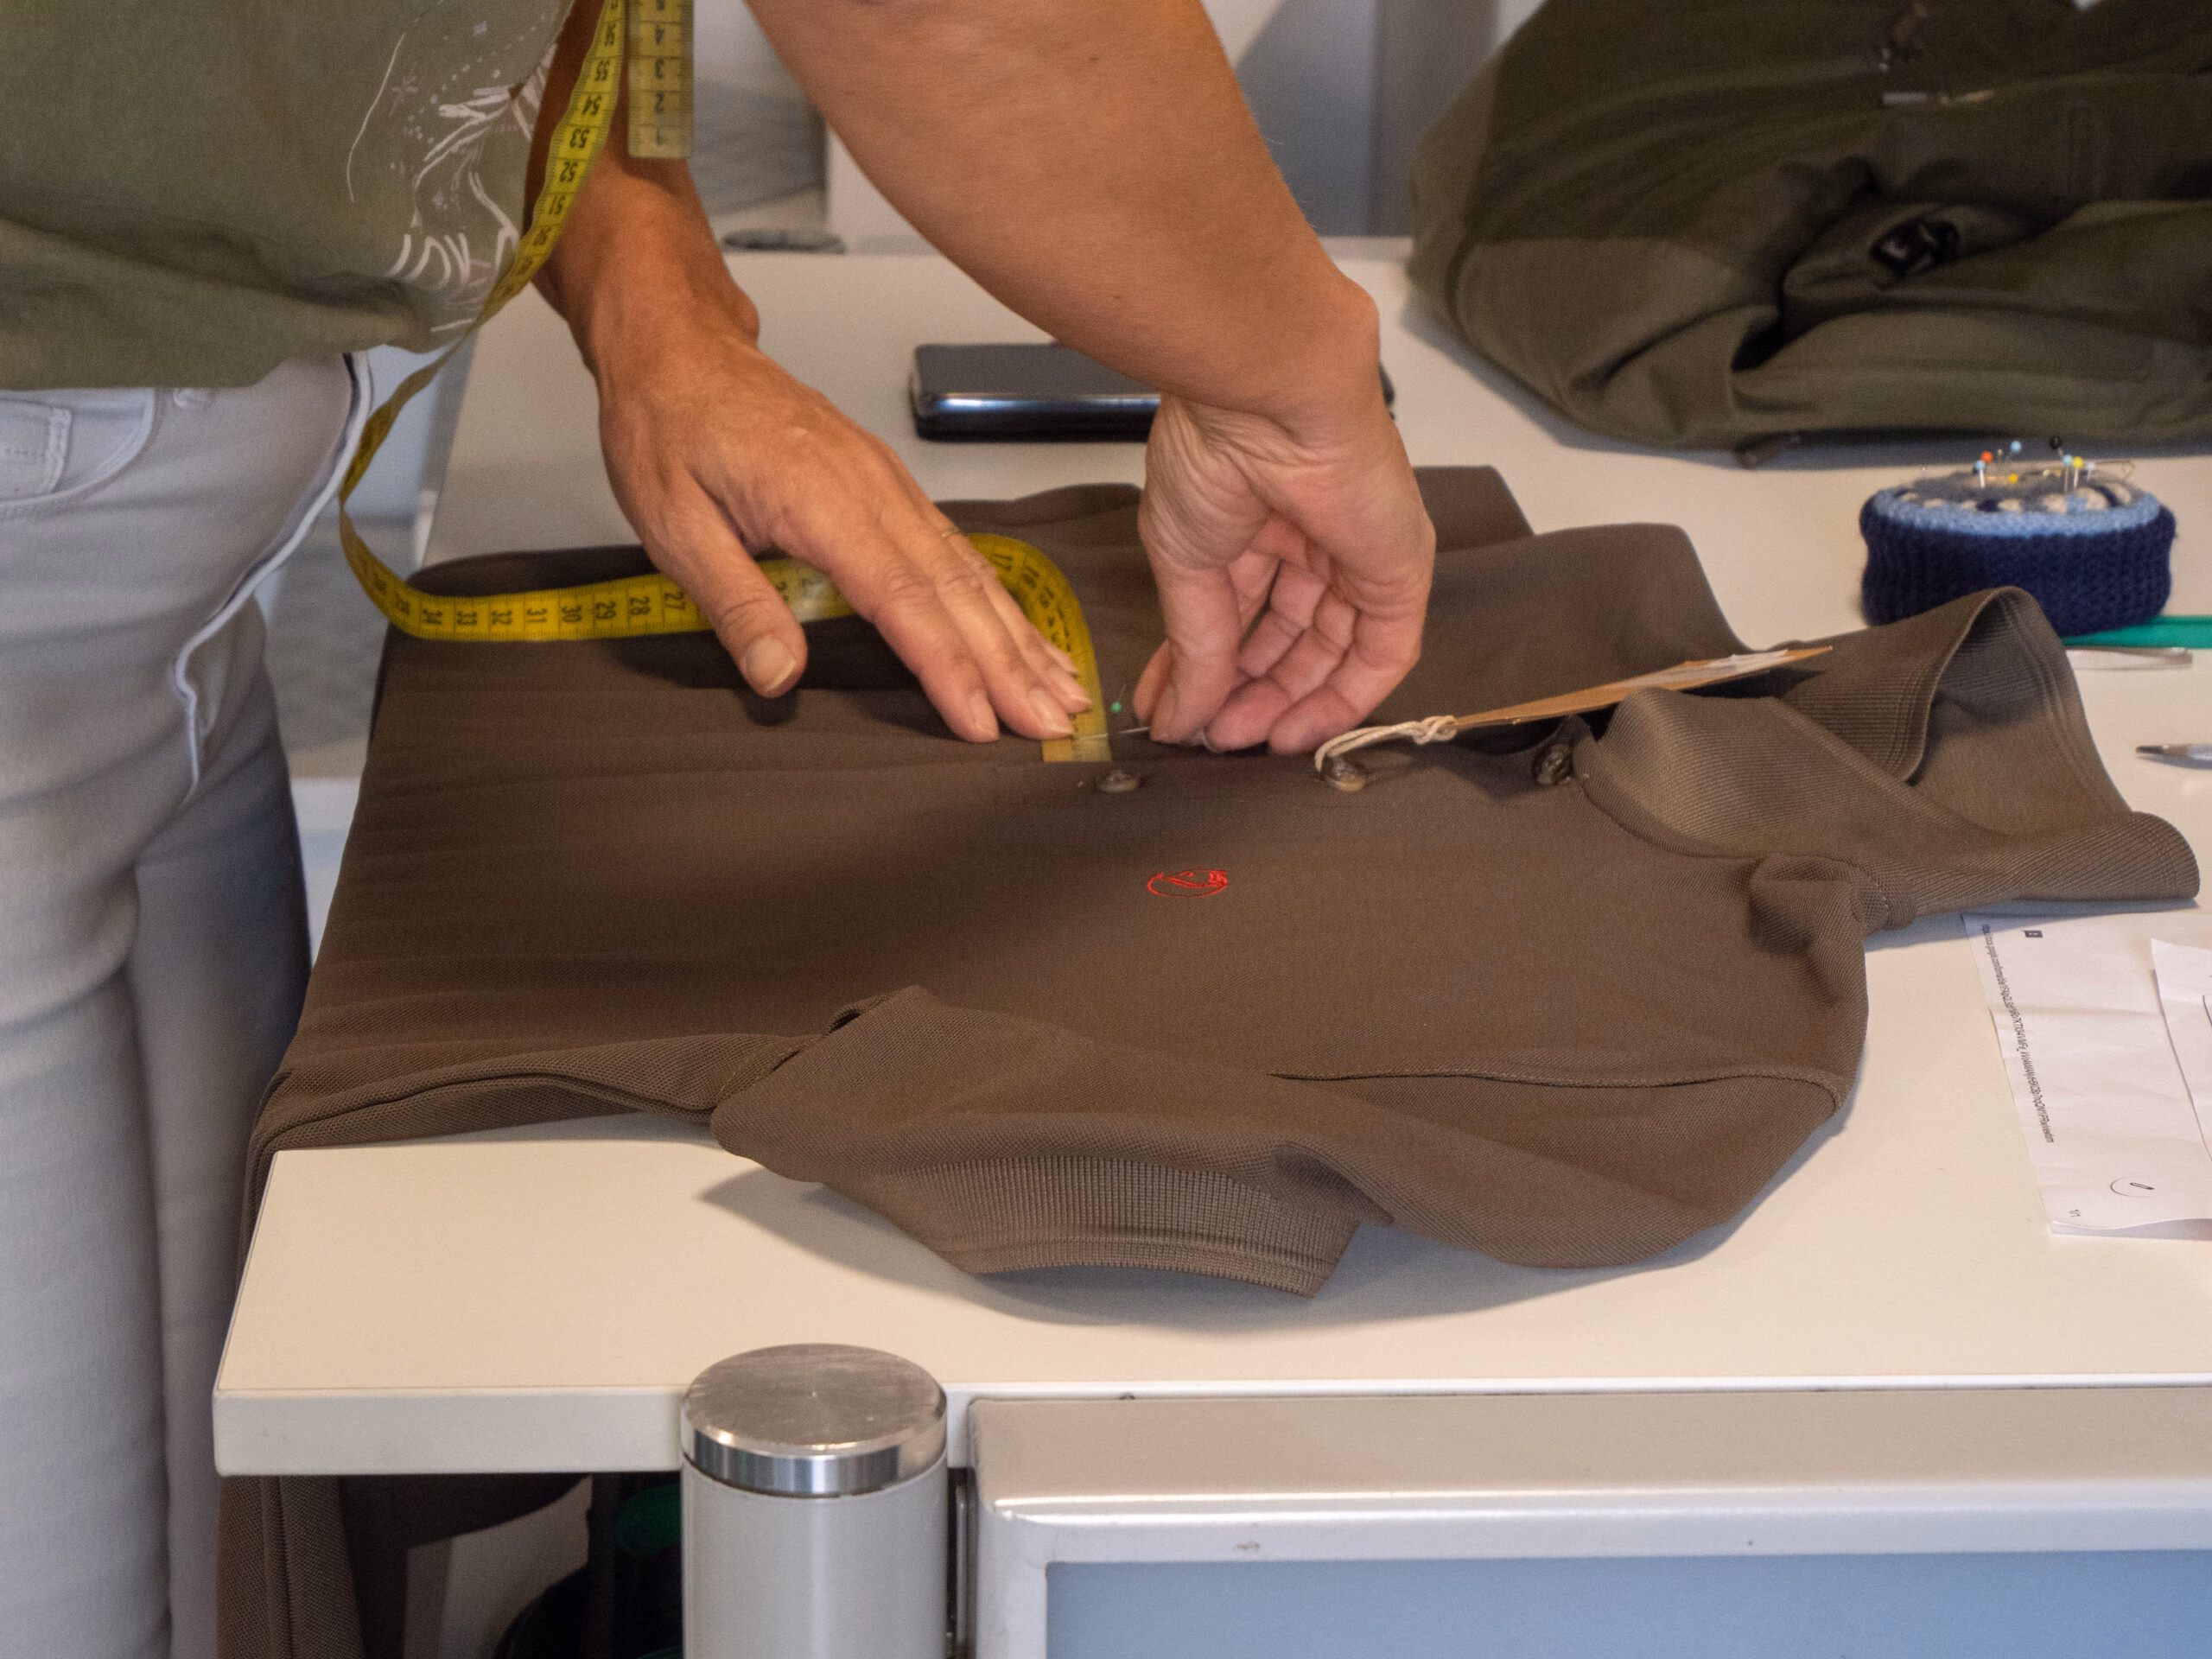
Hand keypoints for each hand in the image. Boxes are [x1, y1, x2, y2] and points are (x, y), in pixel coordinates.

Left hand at [592, 305, 1090, 743]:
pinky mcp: (888, 484)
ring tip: (1059, 690)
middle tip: (1049, 724)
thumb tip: (777, 675)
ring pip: (969, 570)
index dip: (948, 668)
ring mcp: (886, 482)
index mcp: (820, 499)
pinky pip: (957, 547)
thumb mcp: (673, 524)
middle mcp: (870, 486)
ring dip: (1019, 635)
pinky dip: (997, 598)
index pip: (902, 601)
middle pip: (957, 590)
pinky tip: (1021, 632)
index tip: (980, 721)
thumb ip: (734, 603)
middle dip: (1009, 665)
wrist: (677, 347)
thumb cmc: (667, 426)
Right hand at [1133, 384, 1434, 753]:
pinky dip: (1342, 700)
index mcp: (1262, 525)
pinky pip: (1382, 654)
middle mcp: (1317, 542)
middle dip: (1249, 696)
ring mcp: (1361, 556)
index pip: (1245, 619)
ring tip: (1241, 740)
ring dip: (1288, 705)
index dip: (1213, 674)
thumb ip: (1193, 648)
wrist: (1262, 397)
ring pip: (1334, 655)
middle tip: (1212, 737)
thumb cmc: (1216, 446)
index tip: (1181, 715)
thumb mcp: (1187, 565)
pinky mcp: (1400, 571)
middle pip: (1291, 643)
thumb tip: (1176, 716)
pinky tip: (1294, 730)